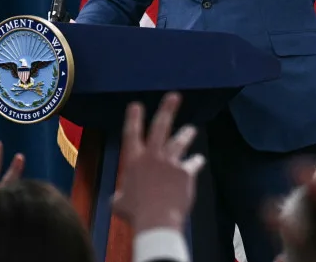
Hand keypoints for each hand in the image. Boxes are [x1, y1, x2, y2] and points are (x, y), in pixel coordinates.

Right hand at [112, 93, 204, 232]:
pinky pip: (193, 164)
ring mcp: (171, 162)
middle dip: (168, 109)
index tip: (136, 104)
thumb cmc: (135, 213)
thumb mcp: (119, 204)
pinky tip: (199, 160)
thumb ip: (119, 197)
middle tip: (175, 96)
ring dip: (185, 134)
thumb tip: (117, 200)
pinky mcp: (186, 171)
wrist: (157, 220)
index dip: (133, 118)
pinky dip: (196, 162)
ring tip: (190, 130)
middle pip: (161, 126)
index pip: (131, 133)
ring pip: (180, 142)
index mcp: (133, 160)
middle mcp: (152, 156)